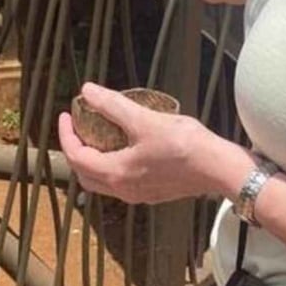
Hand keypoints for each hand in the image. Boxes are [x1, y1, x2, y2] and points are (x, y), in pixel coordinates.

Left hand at [57, 83, 248, 204]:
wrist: (219, 169)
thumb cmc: (185, 146)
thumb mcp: (145, 120)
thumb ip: (113, 105)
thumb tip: (88, 91)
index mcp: (116, 173)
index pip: (76, 157)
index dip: (66, 135)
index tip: (66, 115)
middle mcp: (123, 190)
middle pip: (85, 174)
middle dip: (76, 150)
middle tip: (77, 127)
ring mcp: (138, 194)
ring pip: (103, 181)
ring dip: (94, 160)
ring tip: (98, 135)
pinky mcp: (153, 192)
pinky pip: (121, 182)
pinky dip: (112, 165)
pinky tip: (125, 147)